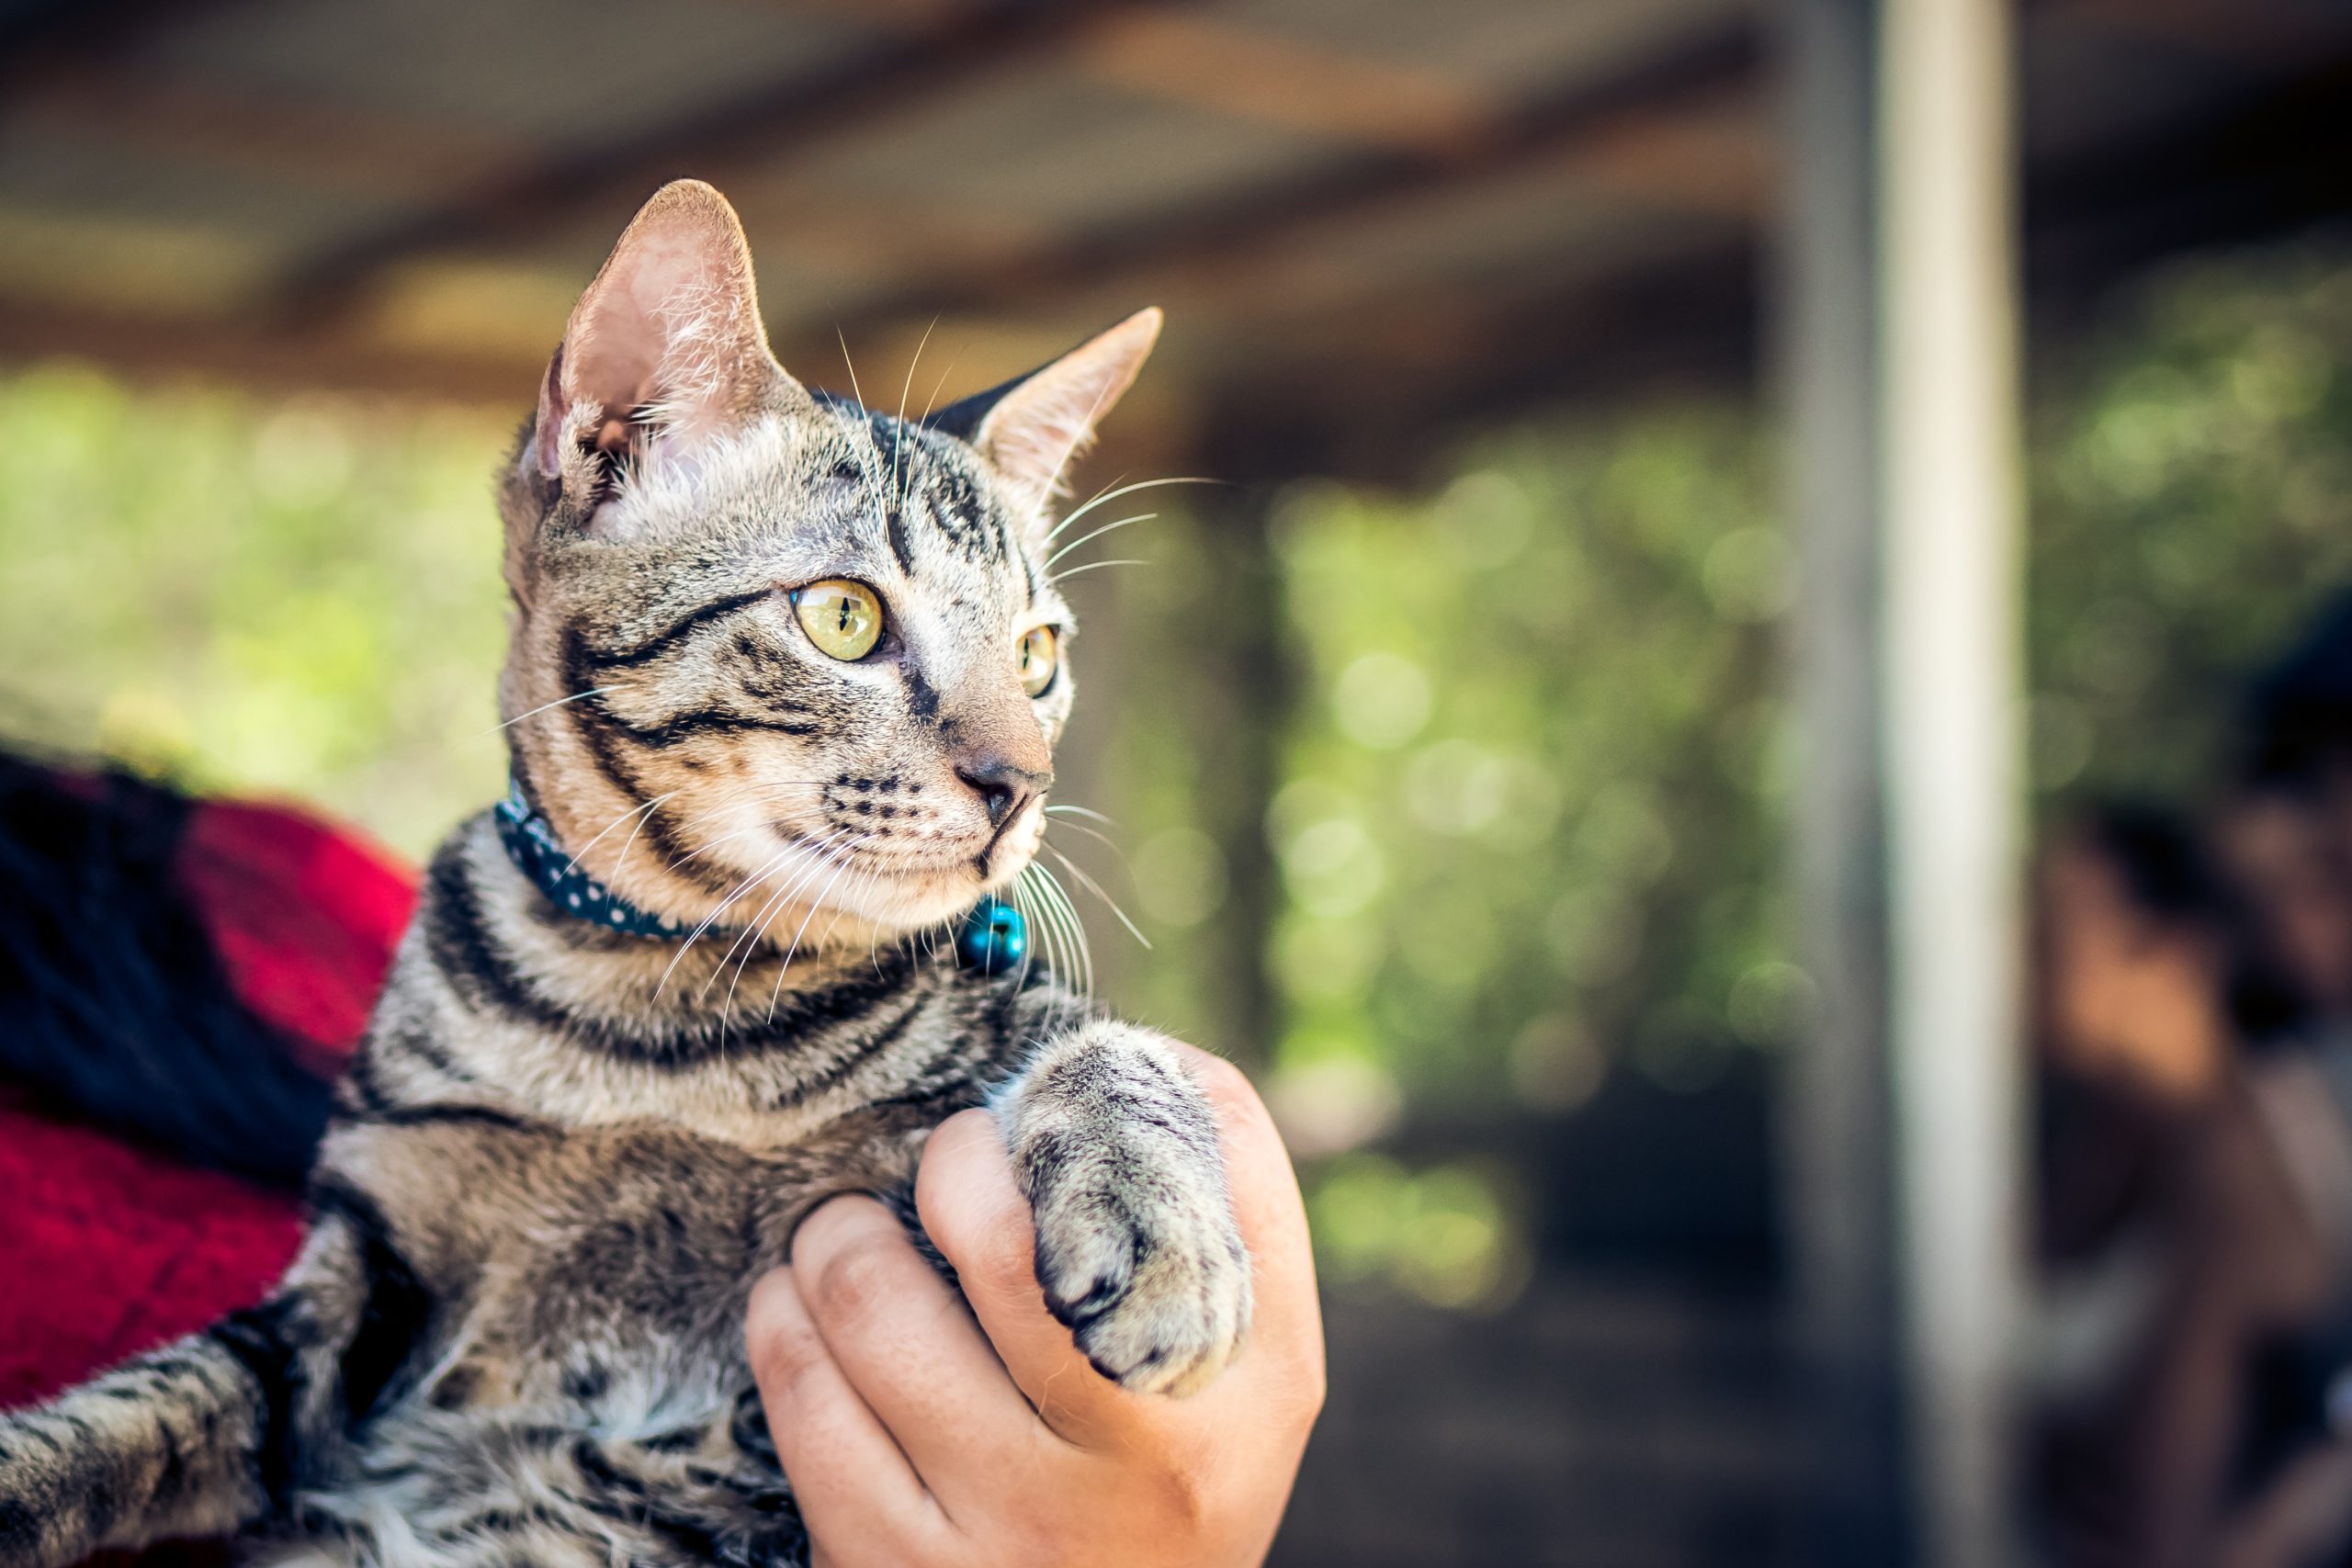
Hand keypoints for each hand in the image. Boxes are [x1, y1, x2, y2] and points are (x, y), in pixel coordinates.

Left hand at [745, 1045, 1324, 1567]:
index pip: (1170, 1199)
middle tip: (932, 1162)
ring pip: (873, 1314)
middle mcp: (1130, 1465)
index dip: (1071, 1117)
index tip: (1024, 1113)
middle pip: (998, 1247)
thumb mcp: (1259, 1378)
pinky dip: (784, 1331)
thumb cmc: (1180, 1480)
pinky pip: (808, 1409)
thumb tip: (1150, 1059)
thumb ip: (1236, 1225)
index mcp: (1238, 1393)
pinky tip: (793, 1314)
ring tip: (838, 1236)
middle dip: (941, 1168)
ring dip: (834, 1243)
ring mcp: (1008, 1528)